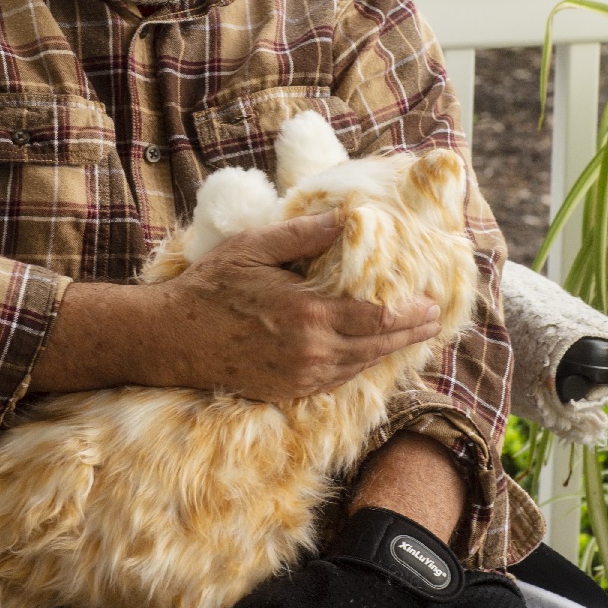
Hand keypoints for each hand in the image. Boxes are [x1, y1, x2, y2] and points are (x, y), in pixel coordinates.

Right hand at [152, 213, 441, 403]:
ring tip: (411, 333)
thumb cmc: (211, 288)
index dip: (411, 313)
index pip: (378, 319)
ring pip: (361, 366)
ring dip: (390, 350)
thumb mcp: (254, 248)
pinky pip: (338, 379)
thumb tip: (345, 217)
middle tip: (435, 319)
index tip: (432, 301)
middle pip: (378, 347)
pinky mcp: (290, 391)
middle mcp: (311, 353)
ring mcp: (301, 377)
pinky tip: (370, 351)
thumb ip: (303, 234)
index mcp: (308, 316)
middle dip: (411, 333)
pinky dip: (361, 363)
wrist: (171, 338)